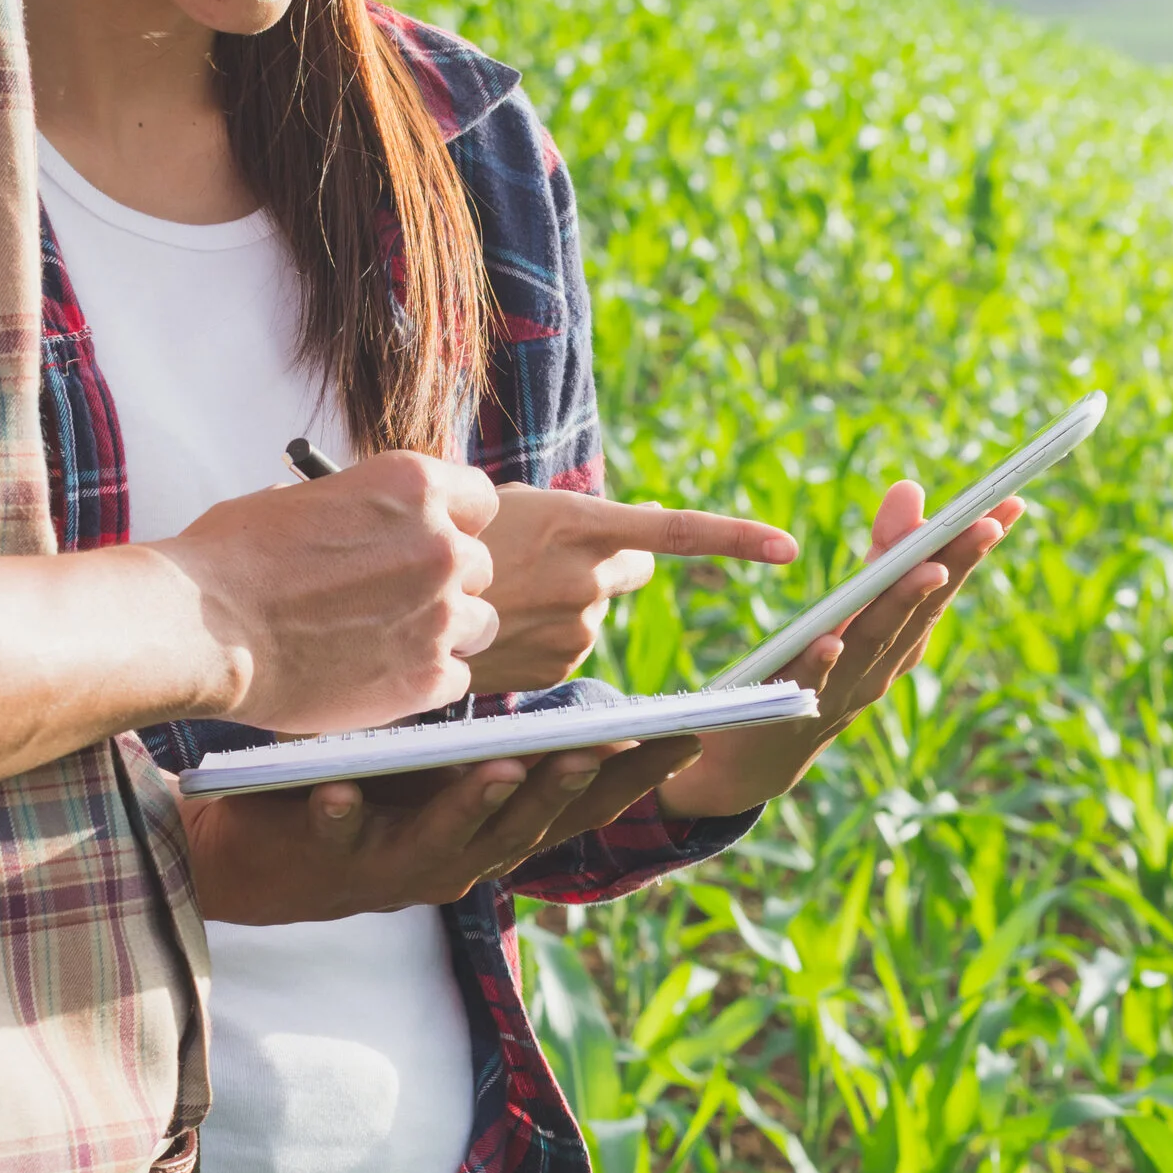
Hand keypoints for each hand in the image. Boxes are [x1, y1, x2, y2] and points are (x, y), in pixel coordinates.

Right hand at [154, 451, 500, 734]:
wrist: (203, 630)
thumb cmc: (230, 562)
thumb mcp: (297, 501)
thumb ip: (353, 511)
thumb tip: (362, 522)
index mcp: (412, 487)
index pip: (479, 499)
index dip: (455, 523)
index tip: (432, 540)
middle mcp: (440, 545)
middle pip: (479, 567)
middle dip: (444, 583)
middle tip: (398, 602)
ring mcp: (440, 614)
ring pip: (480, 625)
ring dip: (445, 634)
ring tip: (390, 644)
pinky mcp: (428, 676)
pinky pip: (457, 679)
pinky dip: (425, 682)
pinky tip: (381, 678)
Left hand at [181, 737, 706, 924]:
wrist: (255, 856)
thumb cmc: (366, 790)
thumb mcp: (442, 761)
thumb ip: (501, 728)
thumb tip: (570, 639)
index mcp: (498, 830)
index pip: (581, 803)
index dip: (635, 776)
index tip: (686, 737)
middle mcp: (462, 860)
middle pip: (530, 825)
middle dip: (568, 785)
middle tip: (606, 743)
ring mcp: (397, 869)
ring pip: (450, 840)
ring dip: (476, 805)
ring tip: (497, 767)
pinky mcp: (330, 865)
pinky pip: (339, 839)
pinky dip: (344, 817)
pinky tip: (341, 791)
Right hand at [470, 486, 795, 694]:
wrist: (386, 601)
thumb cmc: (447, 539)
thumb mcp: (510, 505)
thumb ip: (585, 516)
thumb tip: (649, 523)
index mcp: (578, 523)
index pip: (678, 533)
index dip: (737, 538)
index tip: (786, 546)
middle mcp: (585, 578)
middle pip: (633, 570)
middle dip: (609, 563)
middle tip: (553, 555)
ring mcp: (572, 629)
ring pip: (594, 611)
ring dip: (567, 600)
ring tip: (506, 591)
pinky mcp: (555, 668)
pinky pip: (569, 648)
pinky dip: (545, 637)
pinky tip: (504, 626)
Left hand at [655, 482, 1020, 819]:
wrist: (764, 751)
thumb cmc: (820, 666)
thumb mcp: (854, 607)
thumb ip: (882, 552)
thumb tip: (911, 487)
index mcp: (900, 638)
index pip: (942, 583)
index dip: (973, 545)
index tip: (1008, 504)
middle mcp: (883, 666)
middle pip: (920, 609)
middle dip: (954, 565)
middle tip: (984, 523)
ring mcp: (843, 690)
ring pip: (876, 642)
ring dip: (903, 606)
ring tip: (928, 569)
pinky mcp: (791, 708)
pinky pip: (811, 682)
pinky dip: (823, 662)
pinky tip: (831, 639)